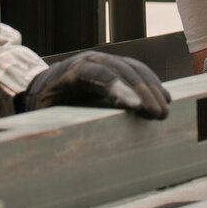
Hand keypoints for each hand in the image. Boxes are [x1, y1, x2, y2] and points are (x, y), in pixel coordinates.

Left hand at [16, 50, 170, 119]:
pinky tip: (164, 97)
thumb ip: (54, 124)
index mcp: (70, 72)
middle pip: (121, 70)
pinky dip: (152, 83)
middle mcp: (90, 61)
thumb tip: (64, 146)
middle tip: (157, 114)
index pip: (97, 75)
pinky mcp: (115, 67)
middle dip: (142, 91)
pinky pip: (137, 71)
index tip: (135, 107)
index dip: (117, 88)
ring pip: (133, 69)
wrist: (43, 86)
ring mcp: (104, 61)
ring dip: (151, 88)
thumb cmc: (43, 106)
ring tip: (164, 111)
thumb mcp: (43, 115)